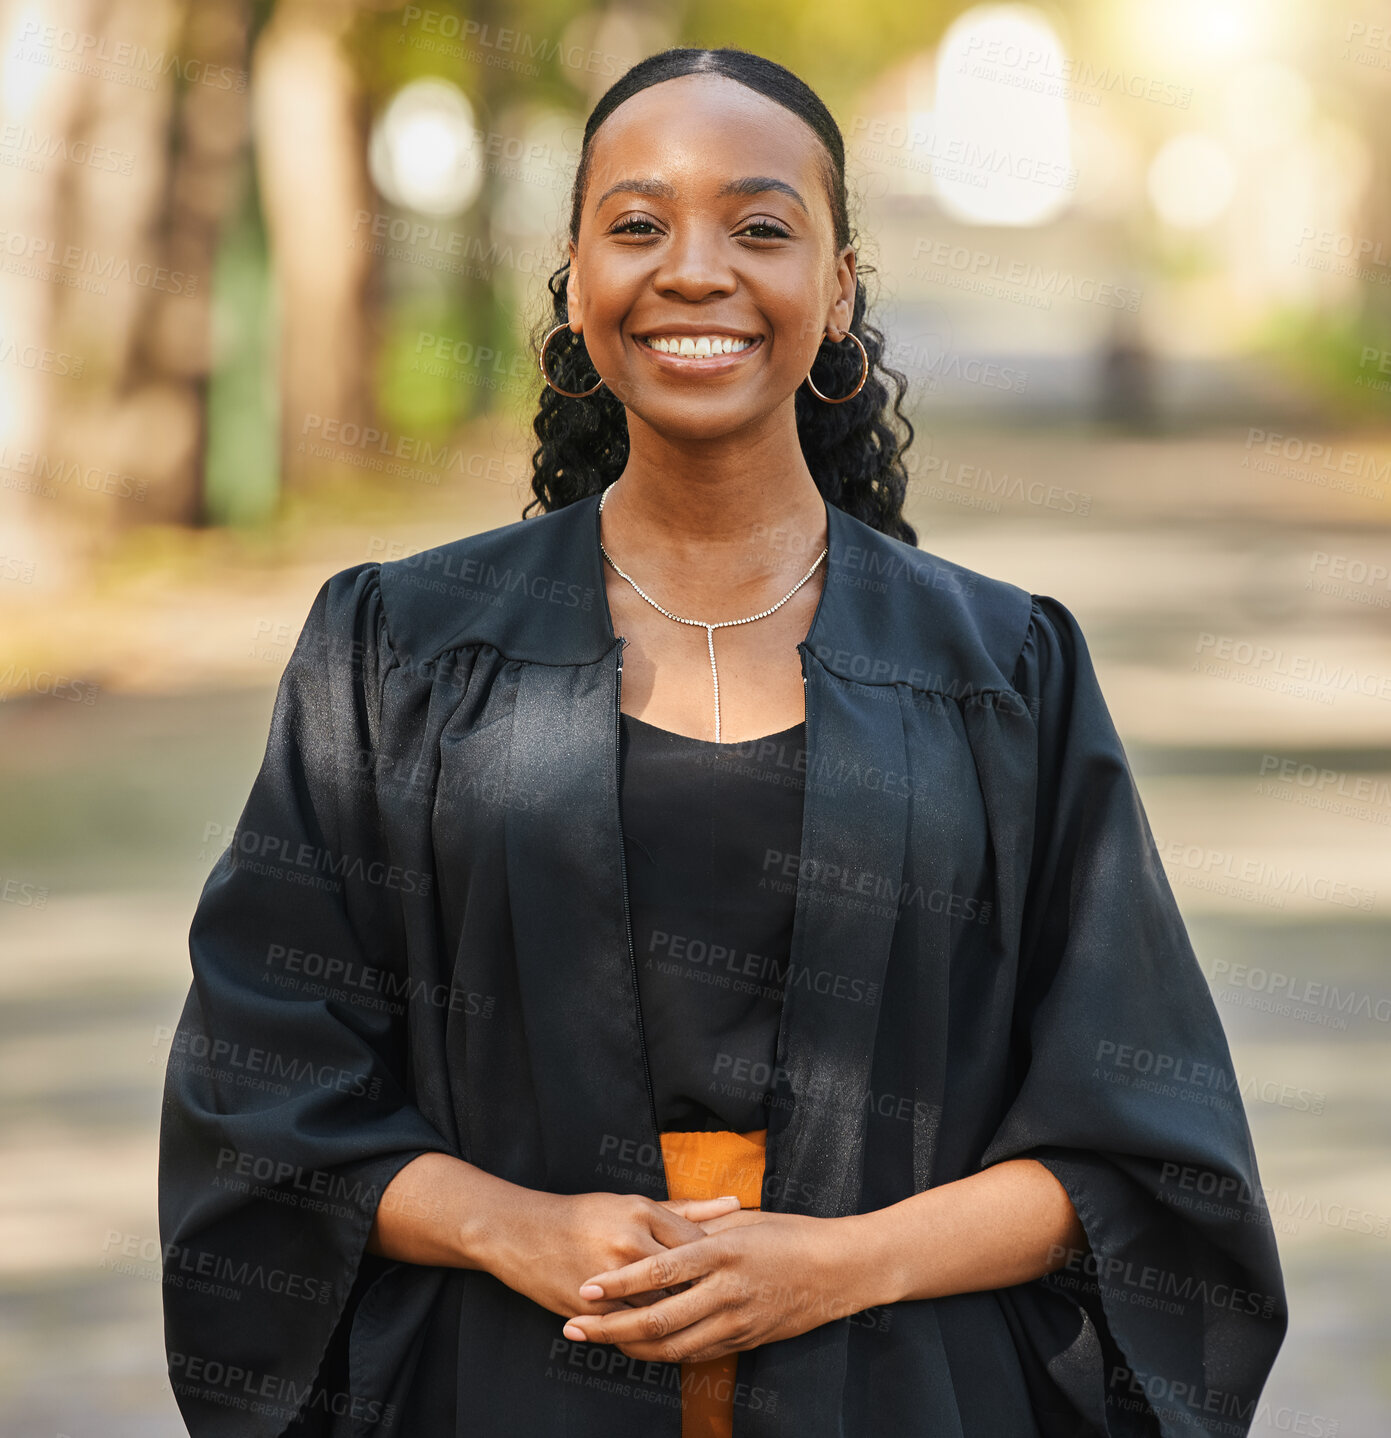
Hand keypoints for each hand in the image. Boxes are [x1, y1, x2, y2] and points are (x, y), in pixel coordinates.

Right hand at [478, 1188, 741, 1321]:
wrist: (521, 1232)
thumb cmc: (584, 1215)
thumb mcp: (633, 1203)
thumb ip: (687, 1209)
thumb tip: (735, 1202)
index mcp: (642, 1212)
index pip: (698, 1246)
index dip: (712, 1265)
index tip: (719, 1273)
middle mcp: (629, 1242)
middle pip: (684, 1281)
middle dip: (698, 1293)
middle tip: (710, 1301)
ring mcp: (610, 1277)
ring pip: (661, 1310)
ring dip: (674, 1317)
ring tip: (685, 1319)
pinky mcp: (592, 1307)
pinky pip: (631, 1329)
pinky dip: (644, 1331)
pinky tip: (652, 1330)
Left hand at [559, 1209, 872, 1361]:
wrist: (840, 1270)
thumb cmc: (790, 1234)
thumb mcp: (742, 1221)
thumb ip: (698, 1229)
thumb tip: (656, 1231)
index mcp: (722, 1252)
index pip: (659, 1272)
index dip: (619, 1283)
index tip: (586, 1288)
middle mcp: (727, 1290)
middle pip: (657, 1320)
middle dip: (610, 1327)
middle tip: (574, 1326)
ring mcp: (737, 1320)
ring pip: (673, 1346)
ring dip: (630, 1347)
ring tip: (598, 1340)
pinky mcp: (746, 1339)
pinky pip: (697, 1352)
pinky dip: (664, 1352)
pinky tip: (640, 1347)